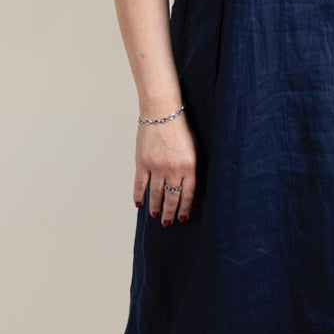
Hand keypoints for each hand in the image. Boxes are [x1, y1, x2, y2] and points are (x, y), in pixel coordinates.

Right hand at [135, 110, 197, 224]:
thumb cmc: (180, 126)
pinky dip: (139, 195)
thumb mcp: (193, 147)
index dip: (185, 207)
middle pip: (172, 198)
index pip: (188, 194)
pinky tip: (139, 204)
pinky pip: (140, 184)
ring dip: (156, 207)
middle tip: (168, 223)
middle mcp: (173, 169)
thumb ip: (190, 166)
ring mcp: (157, 167)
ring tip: (156, 217)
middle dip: (170, 213)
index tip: (182, 217)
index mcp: (189, 166)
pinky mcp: (143, 162)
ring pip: (156, 194)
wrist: (162, 111)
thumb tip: (186, 184)